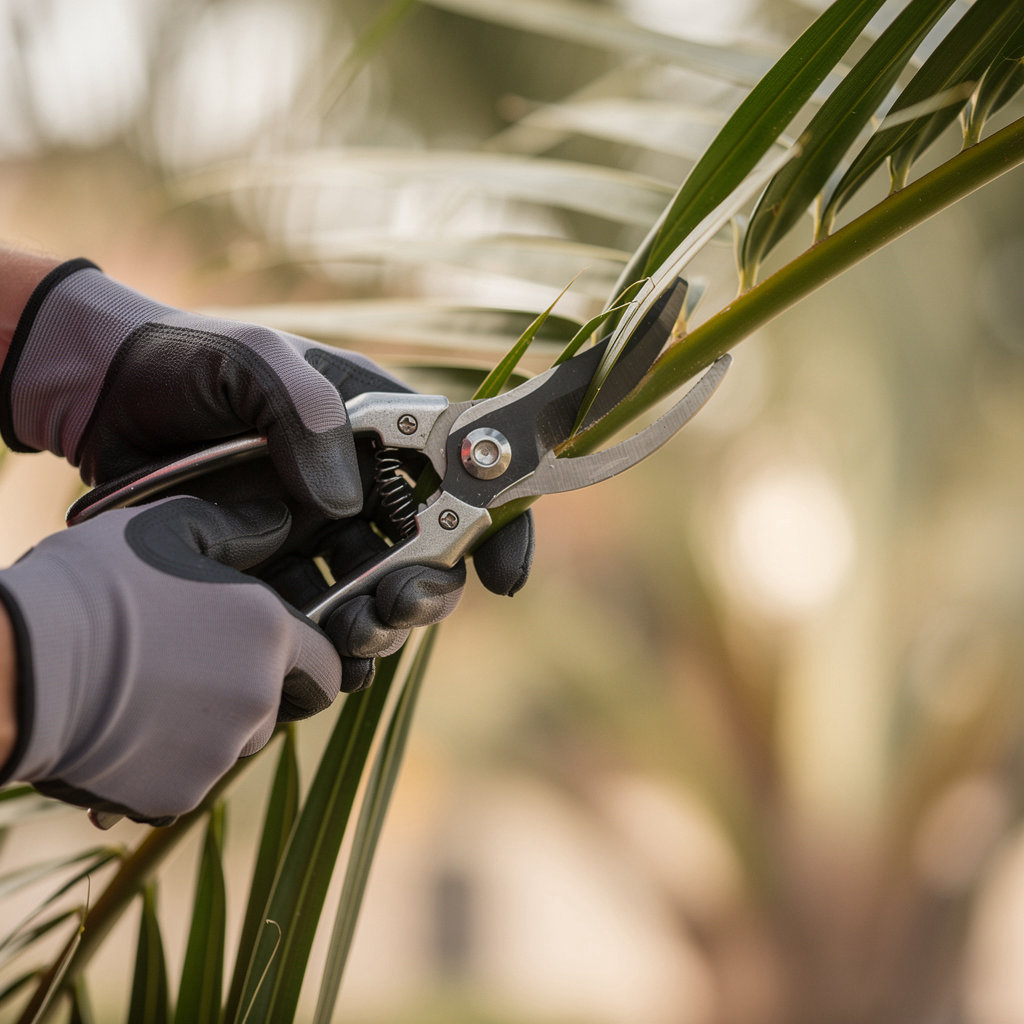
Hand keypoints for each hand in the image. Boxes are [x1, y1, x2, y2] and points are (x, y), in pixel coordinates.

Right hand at [0, 495, 457, 823]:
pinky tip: (116, 731)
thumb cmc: (95, 586)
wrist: (19, 668)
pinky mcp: (175, 797)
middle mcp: (258, 700)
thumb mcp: (170, 527)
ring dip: (200, 728)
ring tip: (139, 696)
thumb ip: (237, 529)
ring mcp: (218, 754)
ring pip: (226, 746)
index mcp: (269, 636)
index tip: (279, 659)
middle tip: (182, 666)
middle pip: (271, 706)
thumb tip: (276, 522)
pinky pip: (181, 781)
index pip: (326, 666)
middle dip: (243, 692)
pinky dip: (159, 764)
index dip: (308, 662)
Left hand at [1, 260, 533, 615]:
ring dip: (375, 629)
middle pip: (426, 556)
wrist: (103, 396)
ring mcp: (318, 540)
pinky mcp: (270, 578)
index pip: (463, 480)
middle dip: (424, 591)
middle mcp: (361, 491)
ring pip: (374, 601)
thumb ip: (305, 416)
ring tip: (346, 637)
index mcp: (382, 432)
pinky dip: (320, 652)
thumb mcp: (254, 362)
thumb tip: (342, 506)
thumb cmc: (189, 361)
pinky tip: (309, 659)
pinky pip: (311, 627)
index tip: (502, 575)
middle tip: (396, 605)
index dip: (497, 528)